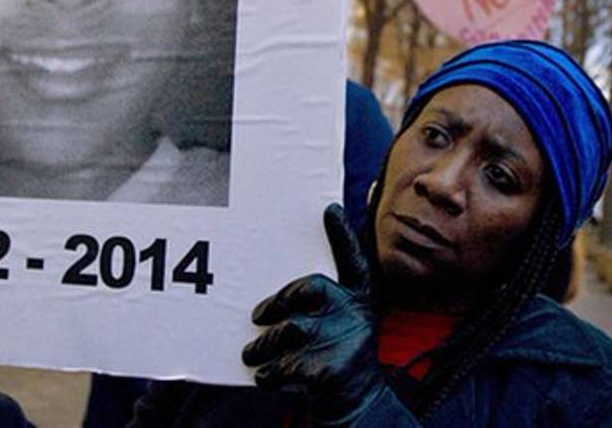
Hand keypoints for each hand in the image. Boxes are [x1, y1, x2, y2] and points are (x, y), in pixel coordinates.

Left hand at [242, 204, 386, 423]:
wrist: (356, 401)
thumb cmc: (338, 353)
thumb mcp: (344, 321)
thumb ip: (323, 300)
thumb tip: (283, 285)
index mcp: (360, 299)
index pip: (355, 260)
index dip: (343, 235)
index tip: (330, 209)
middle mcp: (356, 314)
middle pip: (310, 288)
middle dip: (277, 301)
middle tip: (257, 315)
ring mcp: (344, 341)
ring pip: (289, 330)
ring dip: (263, 344)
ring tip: (251, 353)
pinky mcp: (329, 370)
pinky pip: (284, 364)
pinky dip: (269, 372)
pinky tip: (265, 377)